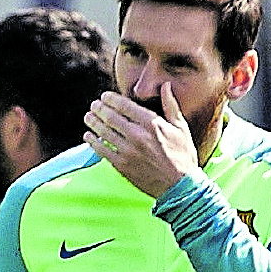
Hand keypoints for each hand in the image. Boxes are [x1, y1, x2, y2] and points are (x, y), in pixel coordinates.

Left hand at [83, 86, 199, 199]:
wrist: (180, 186)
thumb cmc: (182, 155)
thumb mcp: (181, 127)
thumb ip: (170, 105)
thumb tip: (166, 85)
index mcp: (152, 124)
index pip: (124, 105)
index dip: (110, 99)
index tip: (104, 96)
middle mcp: (137, 136)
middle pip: (111, 117)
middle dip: (99, 109)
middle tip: (94, 105)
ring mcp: (128, 152)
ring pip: (104, 132)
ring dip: (93, 123)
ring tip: (88, 117)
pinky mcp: (122, 166)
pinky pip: (102, 150)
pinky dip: (93, 142)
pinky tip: (88, 136)